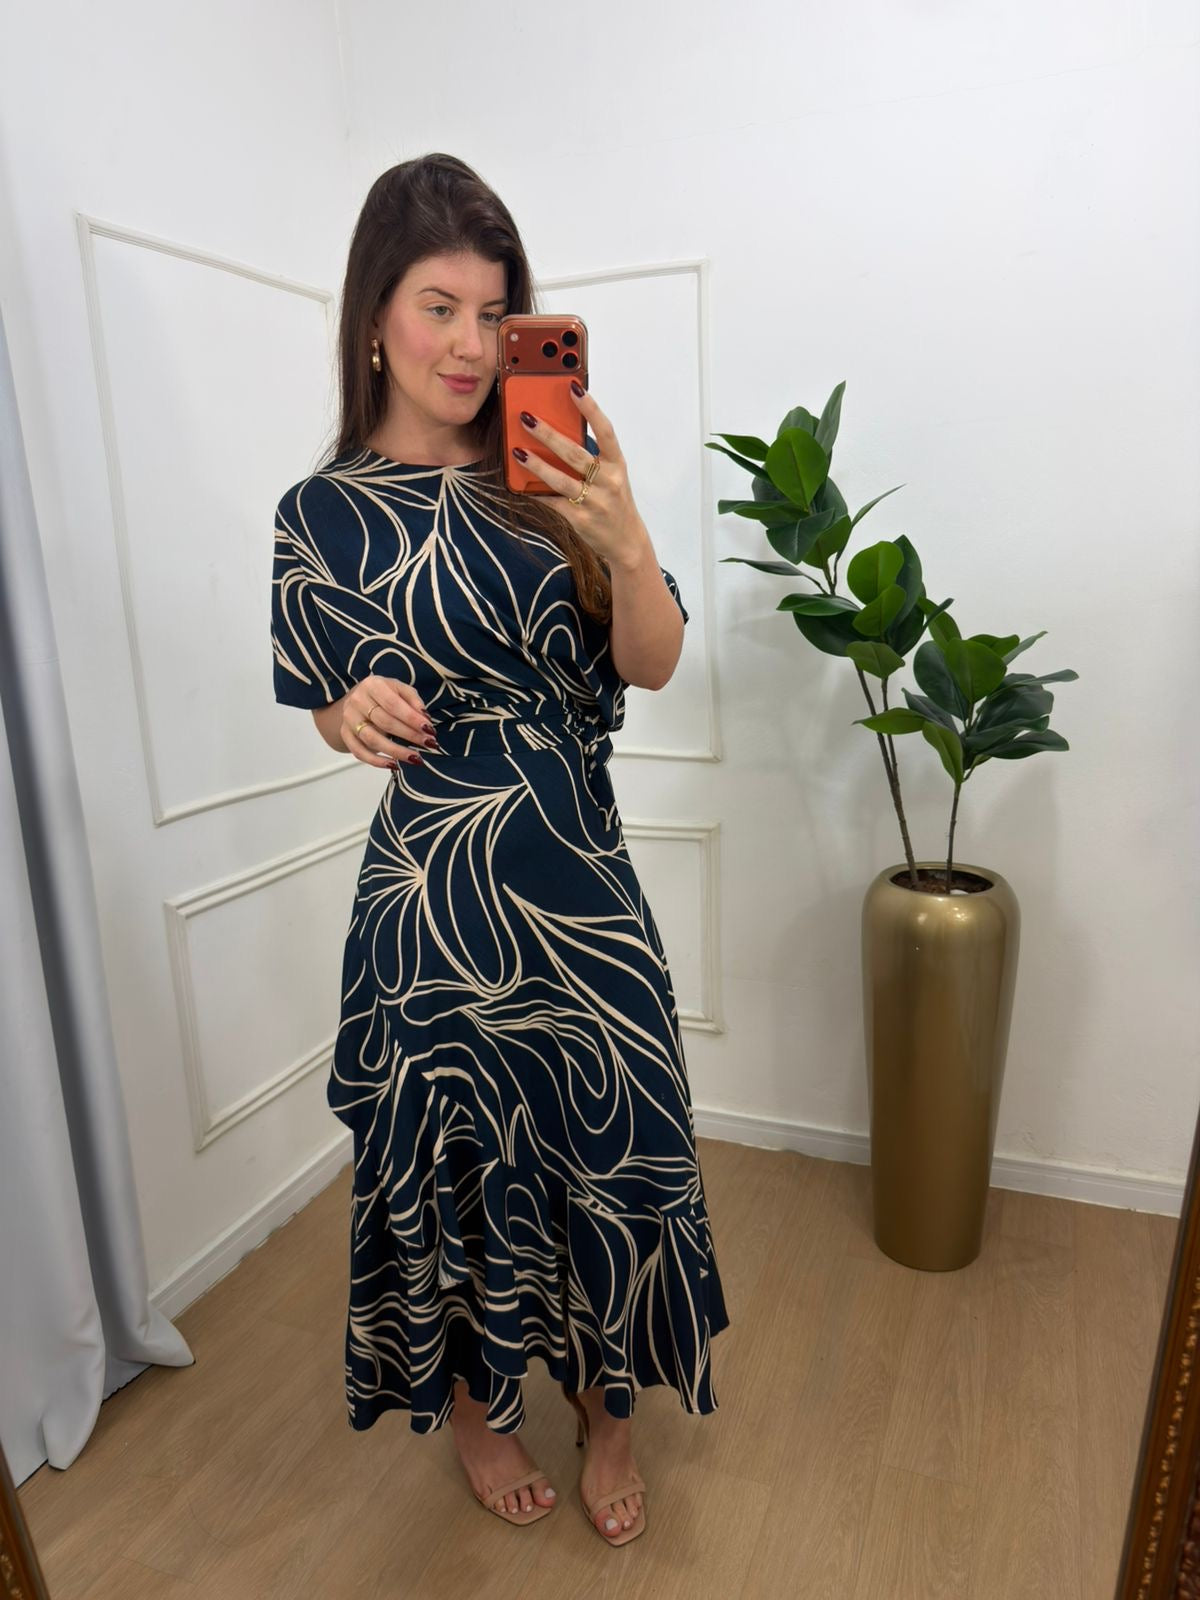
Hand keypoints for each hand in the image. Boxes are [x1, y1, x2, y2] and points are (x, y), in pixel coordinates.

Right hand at [340, 676, 437, 768]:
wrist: (360, 698)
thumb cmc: (385, 695)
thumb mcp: (401, 689)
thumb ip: (414, 701)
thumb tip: (425, 718)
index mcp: (372, 685)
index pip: (393, 704)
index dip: (411, 718)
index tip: (429, 729)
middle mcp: (357, 701)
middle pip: (385, 722)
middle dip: (409, 735)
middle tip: (428, 744)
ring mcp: (349, 719)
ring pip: (372, 739)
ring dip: (396, 751)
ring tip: (415, 758)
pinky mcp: (345, 734)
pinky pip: (359, 752)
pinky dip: (376, 761)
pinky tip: (394, 765)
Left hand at [515, 385, 651, 570]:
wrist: (626, 541)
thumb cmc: (615, 501)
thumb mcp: (612, 476)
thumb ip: (592, 457)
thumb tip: (558, 434)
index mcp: (617, 464)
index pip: (605, 430)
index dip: (590, 408)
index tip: (574, 387)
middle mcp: (608, 481)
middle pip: (574, 454)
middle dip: (548, 435)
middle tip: (527, 418)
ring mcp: (594, 502)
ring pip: (560, 480)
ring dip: (537, 465)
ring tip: (518, 451)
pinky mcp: (580, 519)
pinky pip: (552, 503)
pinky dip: (535, 492)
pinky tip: (520, 484)